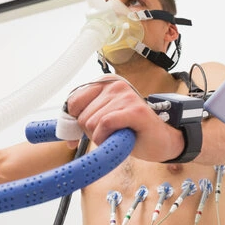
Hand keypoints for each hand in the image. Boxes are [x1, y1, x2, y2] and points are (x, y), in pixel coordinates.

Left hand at [65, 77, 183, 162]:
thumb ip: (83, 120)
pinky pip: (105, 124)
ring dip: (102, 137)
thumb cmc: (132, 131)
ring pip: (92, 122)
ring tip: (120, 134)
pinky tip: (118, 138)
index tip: (86, 132)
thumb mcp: (103, 121)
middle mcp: (115, 85)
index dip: (75, 123)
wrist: (161, 141)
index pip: (72, 103)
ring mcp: (126, 95)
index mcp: (104, 83)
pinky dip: (106, 137)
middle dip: (92, 132)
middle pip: (81, 116)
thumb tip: (63, 133)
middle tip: (111, 133)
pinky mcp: (135, 110)